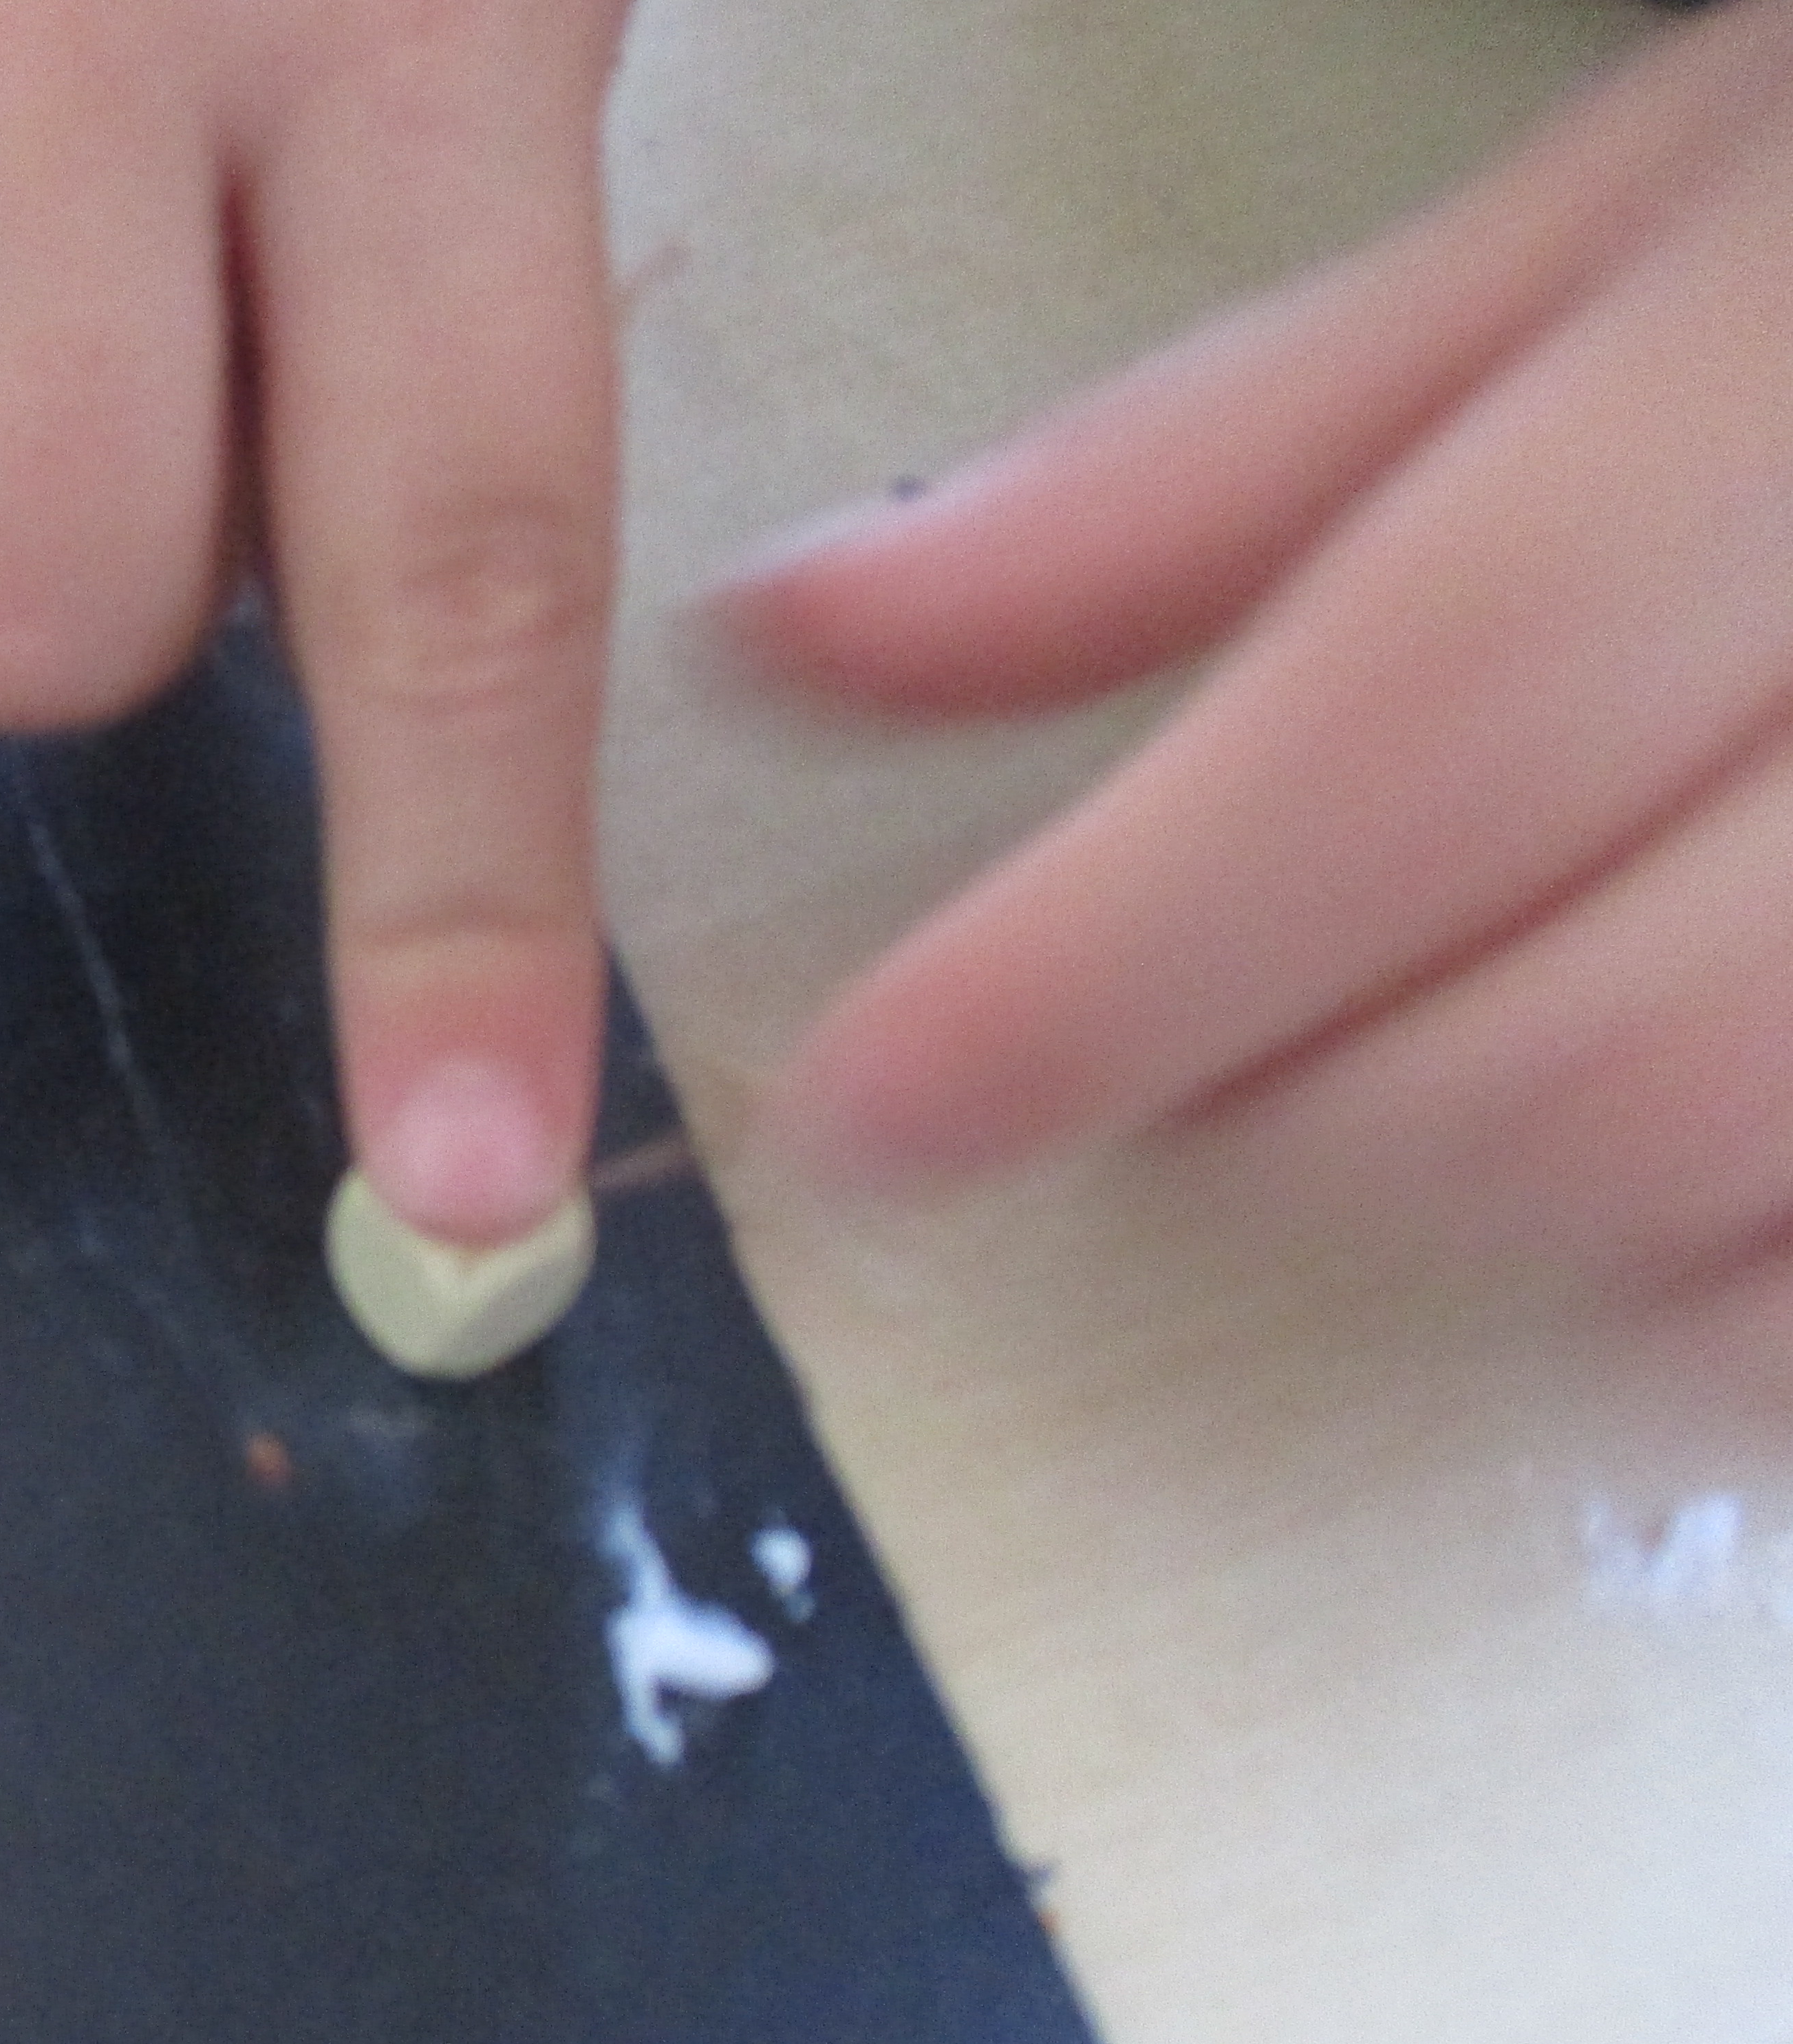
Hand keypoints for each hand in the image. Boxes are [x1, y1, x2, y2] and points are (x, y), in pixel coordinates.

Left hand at [724, 0, 1792, 1350]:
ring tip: (1420, 1059)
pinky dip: (1682, 1308)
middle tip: (1181, 1052)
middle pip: (1593, 1058)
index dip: (1104, 962)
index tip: (870, 1107)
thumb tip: (802, 632)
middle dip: (1294, 1123)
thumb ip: (1198, 475)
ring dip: (1487, 1218)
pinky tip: (1622, 1172)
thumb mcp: (1583, 274)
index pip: (1439, 712)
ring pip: (1715, 1219)